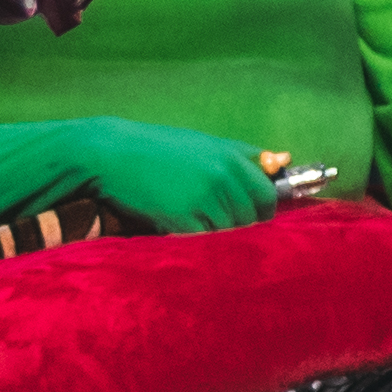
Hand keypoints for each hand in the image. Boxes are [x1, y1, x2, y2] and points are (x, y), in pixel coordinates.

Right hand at [0, 118, 274, 236]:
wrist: (108, 154)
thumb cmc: (155, 150)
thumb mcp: (202, 144)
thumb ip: (243, 155)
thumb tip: (283, 159)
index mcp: (232, 157)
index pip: (267, 196)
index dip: (260, 215)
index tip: (248, 224)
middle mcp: (224, 176)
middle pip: (252, 220)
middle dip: (239, 231)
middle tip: (216, 234)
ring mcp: (204, 197)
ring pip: (229, 235)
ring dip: (217, 243)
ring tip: (197, 237)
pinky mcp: (183, 218)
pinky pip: (204, 244)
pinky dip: (197, 247)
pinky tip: (181, 240)